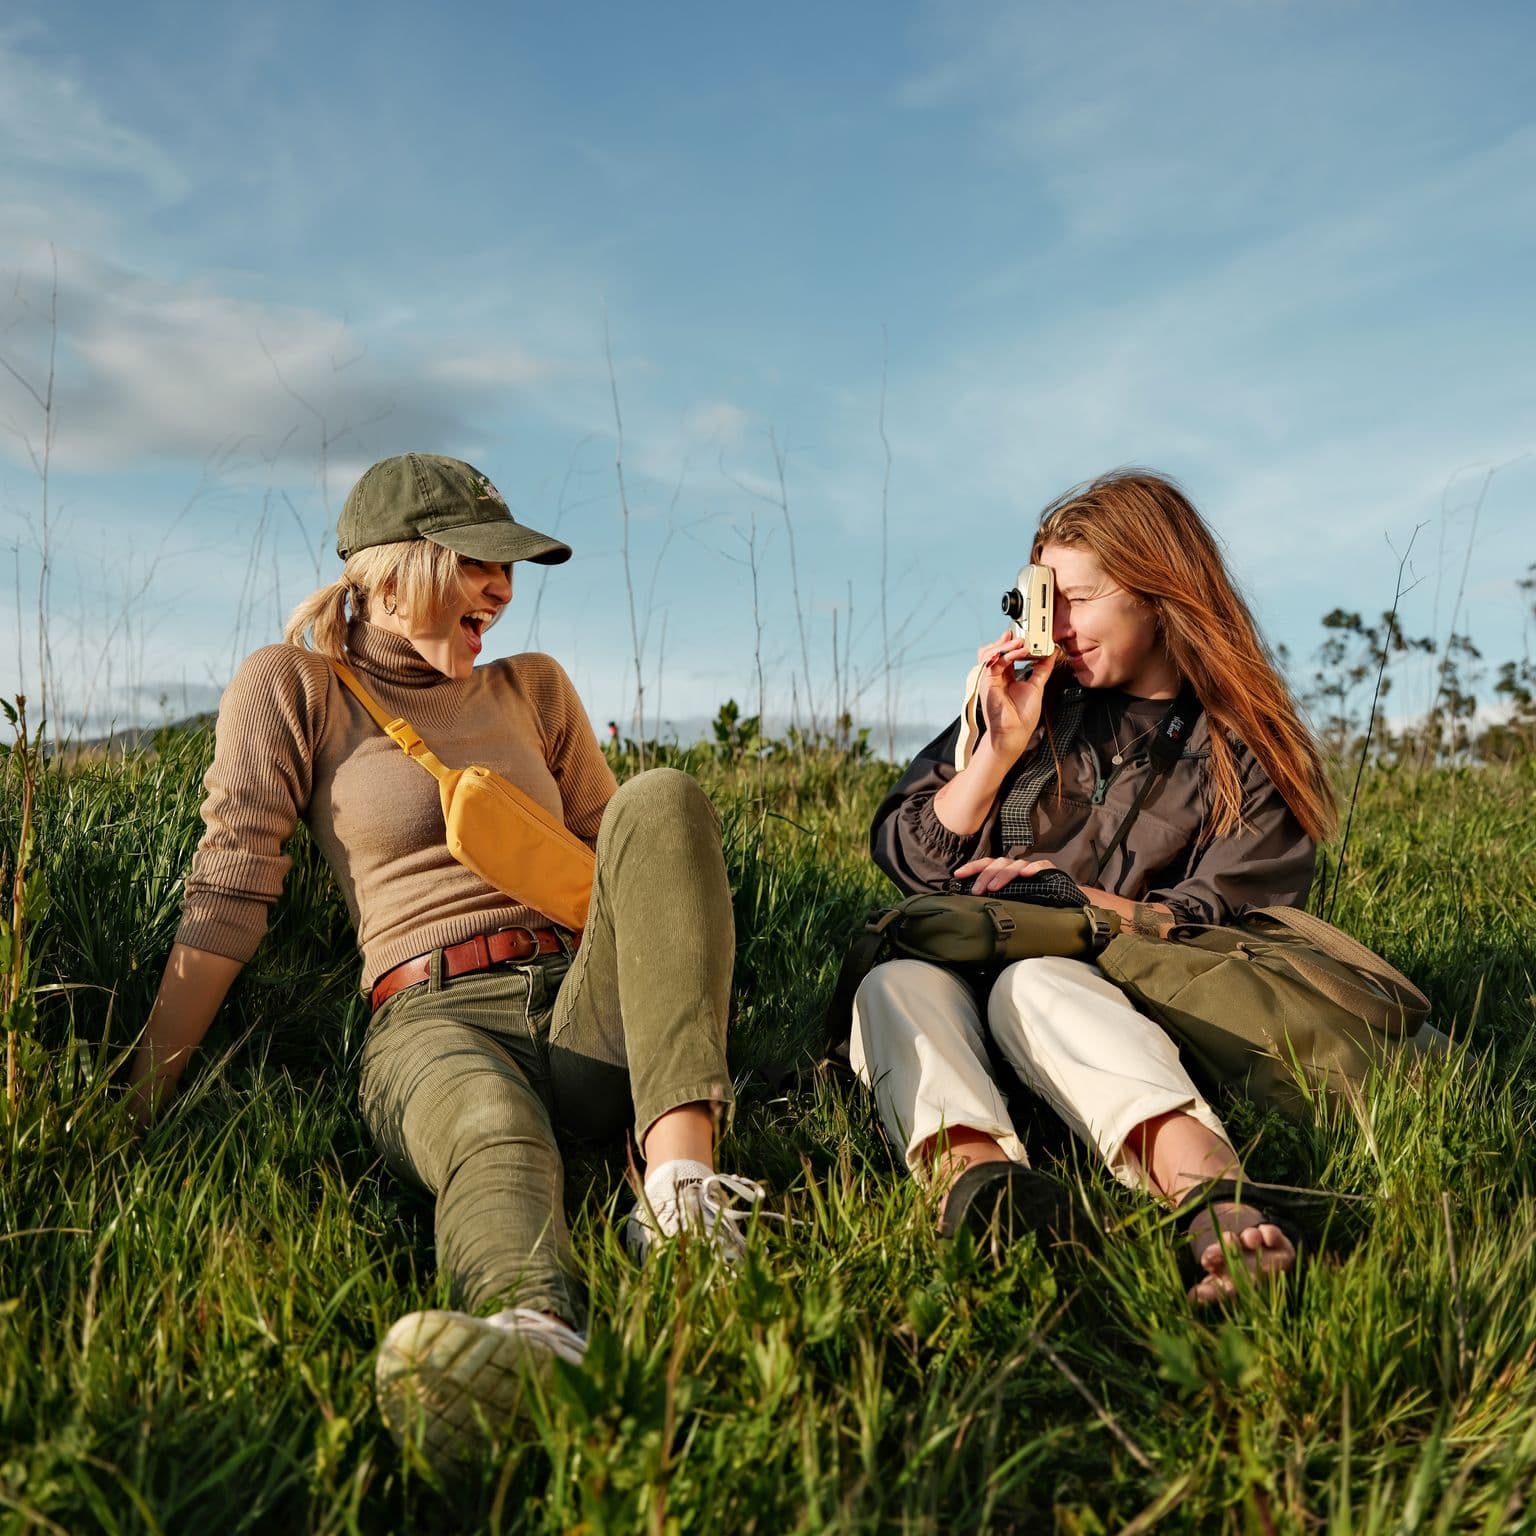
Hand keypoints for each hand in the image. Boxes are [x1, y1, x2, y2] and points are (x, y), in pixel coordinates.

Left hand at [953, 854, 1060, 895]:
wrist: (1060, 901)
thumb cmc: (1028, 900)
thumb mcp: (1007, 899)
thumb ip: (992, 898)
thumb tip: (970, 904)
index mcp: (1003, 871)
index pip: (986, 864)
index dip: (972, 868)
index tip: (958, 874)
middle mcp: (1015, 866)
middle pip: (998, 863)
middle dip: (985, 876)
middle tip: (977, 891)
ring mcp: (1032, 867)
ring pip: (1016, 864)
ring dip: (1003, 874)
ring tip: (995, 888)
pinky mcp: (1050, 870)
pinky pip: (1042, 865)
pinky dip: (1034, 868)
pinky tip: (1027, 874)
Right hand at [973, 629, 1057, 762]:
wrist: (1014, 734)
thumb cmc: (1022, 717)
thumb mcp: (1037, 686)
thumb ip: (1042, 668)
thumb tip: (1051, 652)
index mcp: (1005, 676)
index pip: (1005, 652)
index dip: (1013, 641)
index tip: (1027, 634)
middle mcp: (995, 675)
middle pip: (995, 649)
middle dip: (1009, 639)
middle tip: (1025, 635)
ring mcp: (989, 679)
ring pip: (990, 652)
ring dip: (1006, 644)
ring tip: (1022, 642)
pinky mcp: (987, 683)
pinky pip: (993, 662)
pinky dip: (1006, 654)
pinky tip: (1019, 652)